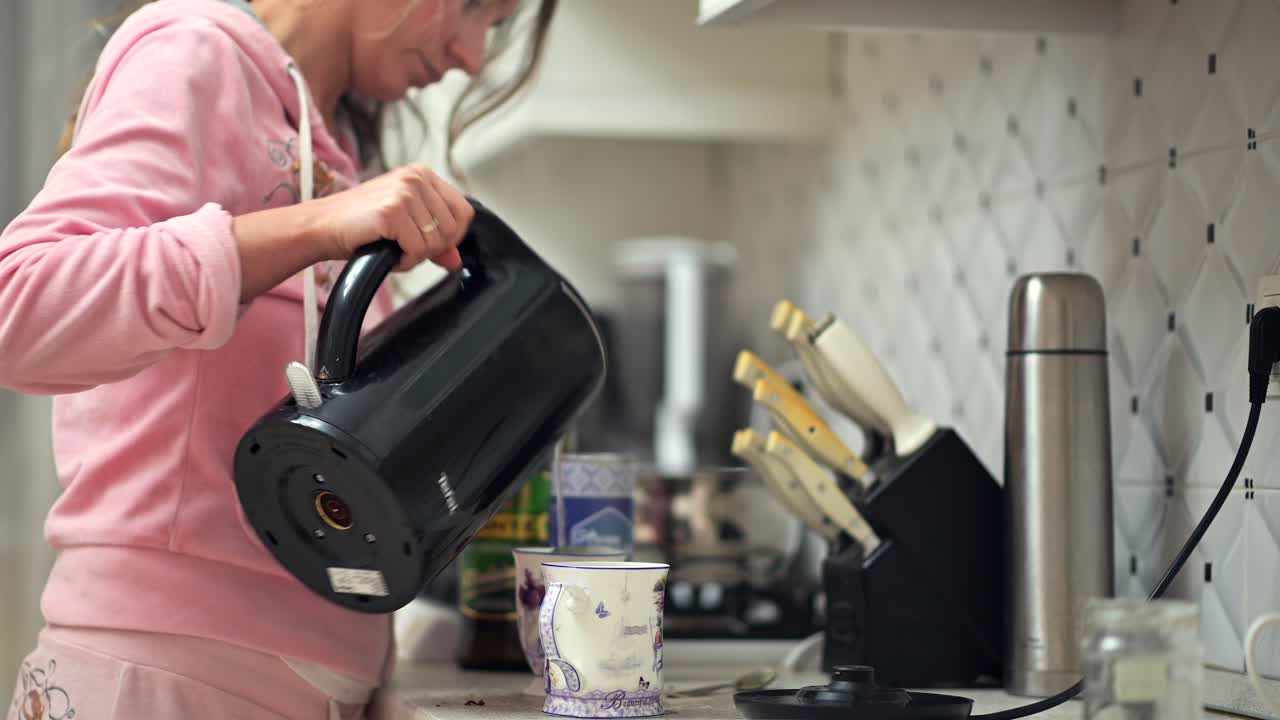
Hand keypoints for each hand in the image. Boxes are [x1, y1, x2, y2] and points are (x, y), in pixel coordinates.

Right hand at [313, 164, 472, 271]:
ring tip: (392, 248)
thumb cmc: (361, 224)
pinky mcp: (392, 212)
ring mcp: (404, 193)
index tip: (431, 243)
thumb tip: (456, 260)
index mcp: (422, 175)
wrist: (322, 225)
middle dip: (431, 249)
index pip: (464, 211)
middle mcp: (416, 179)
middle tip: (405, 248)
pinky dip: (403, 262)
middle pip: (452, 229)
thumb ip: (435, 240)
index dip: (453, 236)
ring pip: (435, 242)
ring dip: (414, 257)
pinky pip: (417, 251)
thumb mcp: (405, 226)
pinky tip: (386, 253)